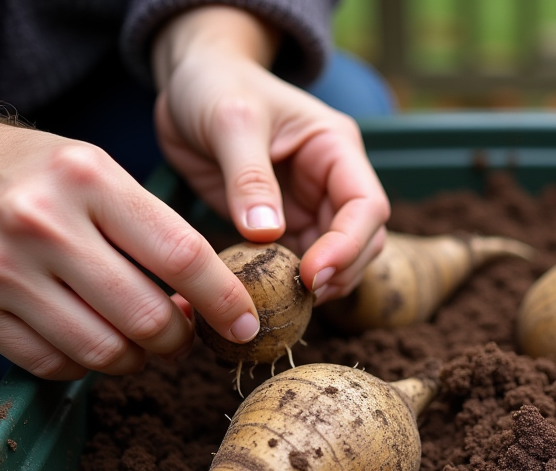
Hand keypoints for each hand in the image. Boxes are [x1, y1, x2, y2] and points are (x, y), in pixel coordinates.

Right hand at [0, 90, 259, 379]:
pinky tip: (87, 336)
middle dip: (179, 339)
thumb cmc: (37, 174)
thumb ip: (155, 232)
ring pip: (103, 351)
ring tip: (137, 339)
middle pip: (146, 316)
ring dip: (136, 358)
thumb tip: (214, 307)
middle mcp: (39, 221)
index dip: (224, 301)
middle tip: (182, 334)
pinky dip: (84, 363)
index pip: (181, 256)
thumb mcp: (100, 172)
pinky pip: (53, 364)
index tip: (245, 325)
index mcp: (87, 177)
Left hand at [153, 6, 389, 304]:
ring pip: (337, 260)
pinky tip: (265, 294)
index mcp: (336, 149)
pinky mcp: (283, 227)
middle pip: (363, 240)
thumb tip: (267, 233)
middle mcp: (333, 182)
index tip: (312, 273)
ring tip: (284, 300)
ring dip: (318, 284)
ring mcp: (310, 207)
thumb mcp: (230, 122)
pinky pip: (297, 265)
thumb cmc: (216, 86)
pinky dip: (287, 284)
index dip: (348, 244)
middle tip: (300, 295)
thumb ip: (249, 177)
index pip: (367, 205)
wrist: (189, 85)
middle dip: (339, 271)